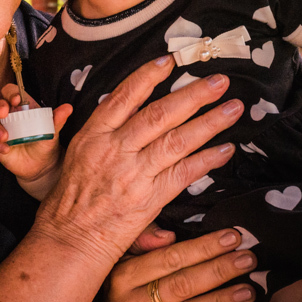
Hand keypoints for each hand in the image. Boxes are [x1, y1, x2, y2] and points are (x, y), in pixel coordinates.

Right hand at [0, 84, 68, 199]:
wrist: (41, 166)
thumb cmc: (46, 143)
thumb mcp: (52, 132)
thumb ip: (57, 120)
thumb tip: (68, 108)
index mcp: (23, 108)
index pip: (12, 93)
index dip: (11, 93)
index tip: (16, 99)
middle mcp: (10, 116)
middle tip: (3, 113)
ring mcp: (2, 129)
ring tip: (5, 137)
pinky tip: (6, 149)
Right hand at [34, 56, 242, 267]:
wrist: (67, 240)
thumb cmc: (69, 199)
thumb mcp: (74, 155)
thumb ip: (102, 130)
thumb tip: (122, 104)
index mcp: (93, 135)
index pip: (124, 96)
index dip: (148, 76)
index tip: (170, 61)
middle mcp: (114, 150)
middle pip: (160, 114)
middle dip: (193, 94)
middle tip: (219, 81)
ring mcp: (133, 174)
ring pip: (177, 140)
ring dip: (210, 122)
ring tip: (233, 108)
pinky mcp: (149, 199)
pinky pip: (184, 174)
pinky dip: (206, 160)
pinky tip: (226, 149)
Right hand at [102, 229, 256, 301]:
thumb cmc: (128, 282)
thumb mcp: (127, 254)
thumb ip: (146, 239)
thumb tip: (168, 235)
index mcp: (122, 276)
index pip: (169, 259)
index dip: (203, 248)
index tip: (231, 238)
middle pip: (181, 286)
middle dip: (219, 271)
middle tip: (248, 260)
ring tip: (248, 290)